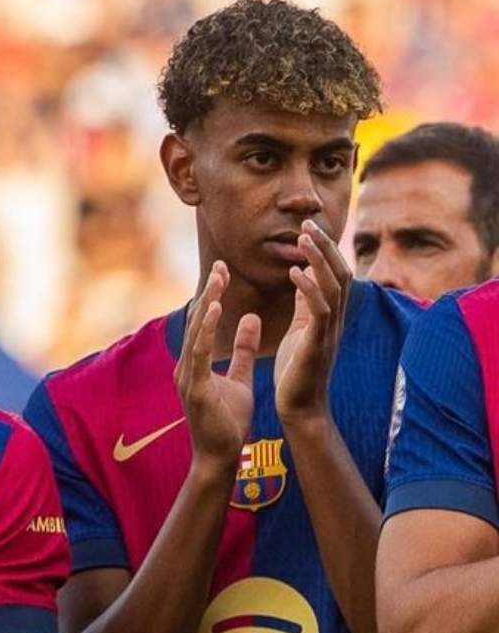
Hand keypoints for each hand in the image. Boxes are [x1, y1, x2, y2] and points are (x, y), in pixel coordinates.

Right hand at [176, 261, 258, 471]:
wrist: (220, 457)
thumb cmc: (228, 422)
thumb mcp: (240, 378)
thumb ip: (243, 350)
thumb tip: (250, 318)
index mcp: (195, 364)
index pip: (202, 322)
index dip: (212, 295)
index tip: (224, 271)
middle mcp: (186, 367)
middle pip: (196, 321)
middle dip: (208, 292)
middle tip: (220, 264)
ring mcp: (187, 377)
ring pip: (195, 332)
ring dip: (206, 303)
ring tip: (218, 278)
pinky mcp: (195, 388)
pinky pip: (199, 353)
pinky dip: (206, 329)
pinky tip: (215, 309)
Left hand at [275, 220, 350, 427]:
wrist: (300, 408)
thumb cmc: (297, 372)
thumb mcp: (301, 331)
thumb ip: (305, 305)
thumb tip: (303, 277)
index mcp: (329, 315)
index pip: (335, 273)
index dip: (325, 250)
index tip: (308, 228)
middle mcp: (335, 319)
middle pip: (340, 272)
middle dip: (325, 246)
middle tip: (307, 223)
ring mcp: (329, 331)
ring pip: (333, 286)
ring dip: (318, 259)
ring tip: (302, 238)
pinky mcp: (318, 344)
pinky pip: (319, 309)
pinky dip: (308, 288)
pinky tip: (293, 272)